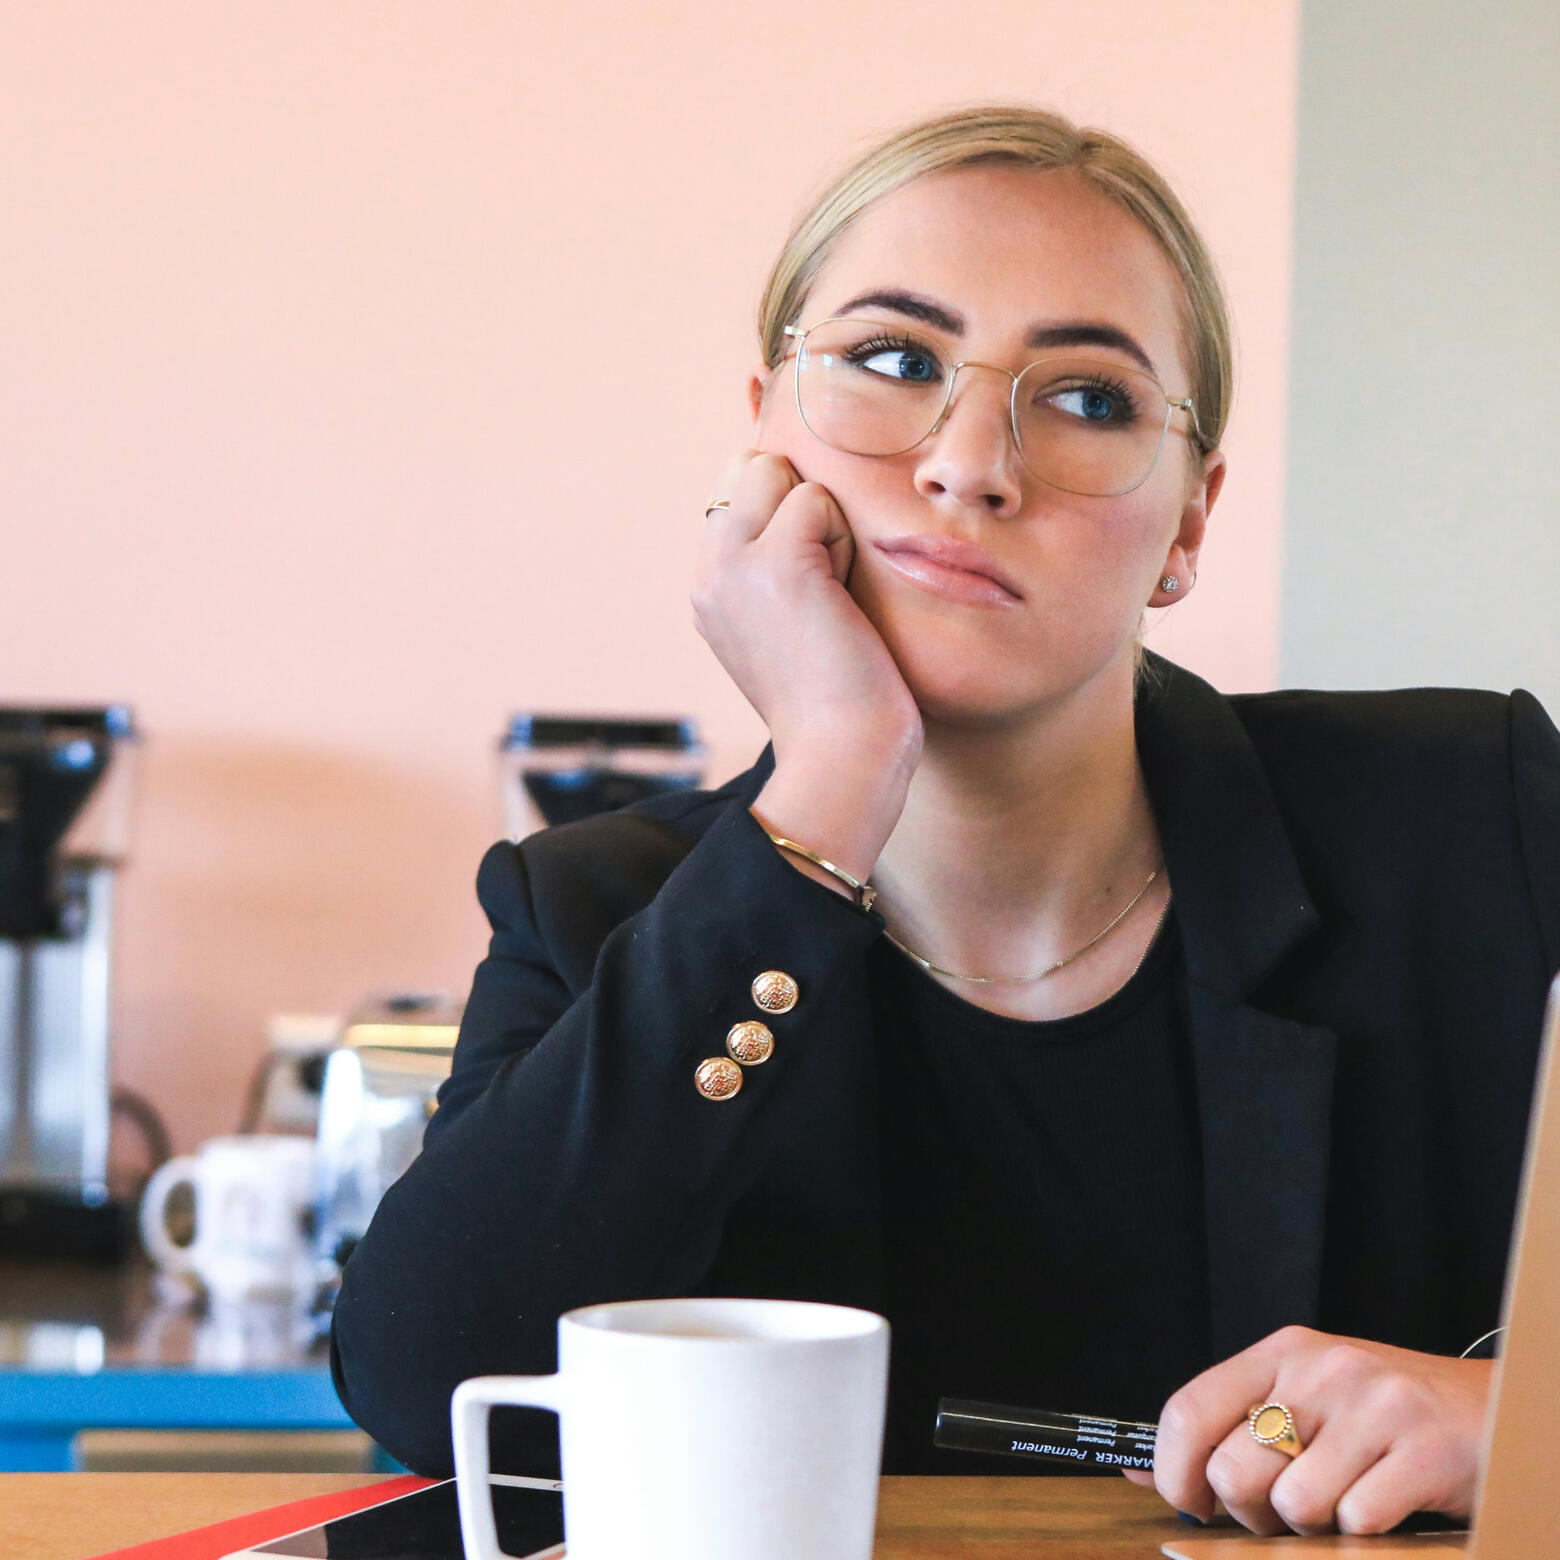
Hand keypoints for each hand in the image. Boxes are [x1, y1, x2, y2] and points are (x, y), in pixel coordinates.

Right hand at [694, 450, 922, 877]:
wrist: (839, 755)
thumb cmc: (836, 700)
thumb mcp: (785, 624)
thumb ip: (773, 566)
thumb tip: (802, 500)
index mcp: (707, 586)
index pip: (736, 489)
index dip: (786, 511)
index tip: (809, 584)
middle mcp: (706, 570)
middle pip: (751, 467)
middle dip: (800, 504)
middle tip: (823, 583)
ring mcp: (732, 563)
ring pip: (780, 473)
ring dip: (825, 523)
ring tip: (831, 594)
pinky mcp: (775, 562)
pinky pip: (816, 500)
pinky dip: (843, 540)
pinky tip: (839, 599)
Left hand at [1124, 1325, 1491, 1534]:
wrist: (1497, 1412)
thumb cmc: (1386, 1416)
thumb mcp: (1305, 1399)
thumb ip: (1231, 1428)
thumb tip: (1141, 1473)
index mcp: (1283, 1352)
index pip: (1189, 1407)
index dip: (1173, 1470)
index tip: (1185, 1503)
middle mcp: (1322, 1368)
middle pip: (1235, 1470)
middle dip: (1251, 1514)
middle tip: (1284, 1512)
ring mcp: (1374, 1406)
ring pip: (1293, 1504)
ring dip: (1312, 1528)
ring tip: (1342, 1503)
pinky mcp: (1424, 1451)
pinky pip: (1357, 1522)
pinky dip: (1363, 1535)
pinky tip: (1386, 1507)